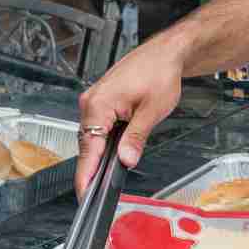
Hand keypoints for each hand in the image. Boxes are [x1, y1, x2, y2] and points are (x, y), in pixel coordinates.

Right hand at [74, 35, 187, 194]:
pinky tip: (114, 151)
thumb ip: (136, 138)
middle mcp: (90, 102)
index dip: (86, 176)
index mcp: (98, 105)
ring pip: (92, 137)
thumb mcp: (152, 111)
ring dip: (100, 154)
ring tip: (107, 175)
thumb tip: (126, 160)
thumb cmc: (159, 73)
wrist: (165, 53)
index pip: (88, 150)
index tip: (84, 195)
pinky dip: (105, 141)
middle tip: (98, 193)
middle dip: (93, 169)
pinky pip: (98, 127)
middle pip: (87, 145)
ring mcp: (94, 101)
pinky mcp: (101, 101)